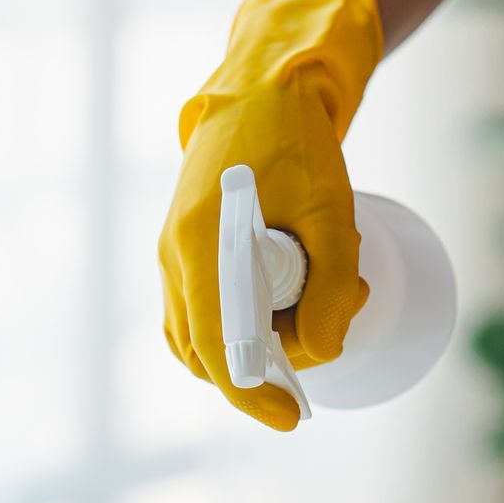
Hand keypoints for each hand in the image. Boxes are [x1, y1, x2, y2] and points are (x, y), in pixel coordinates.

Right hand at [158, 0, 382, 429]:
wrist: (266, 84)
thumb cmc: (299, 142)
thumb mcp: (331, 215)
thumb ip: (330, 291)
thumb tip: (321, 353)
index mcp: (201, 245)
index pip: (218, 350)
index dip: (255, 395)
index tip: (292, 418)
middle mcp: (174, 253)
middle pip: (206, 351)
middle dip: (267, 364)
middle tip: (328, 336)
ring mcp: (172, 250)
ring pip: (202, 333)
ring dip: (255, 343)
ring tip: (316, 307)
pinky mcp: (184, 244)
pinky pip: (202, 308)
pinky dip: (240, 323)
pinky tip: (287, 300)